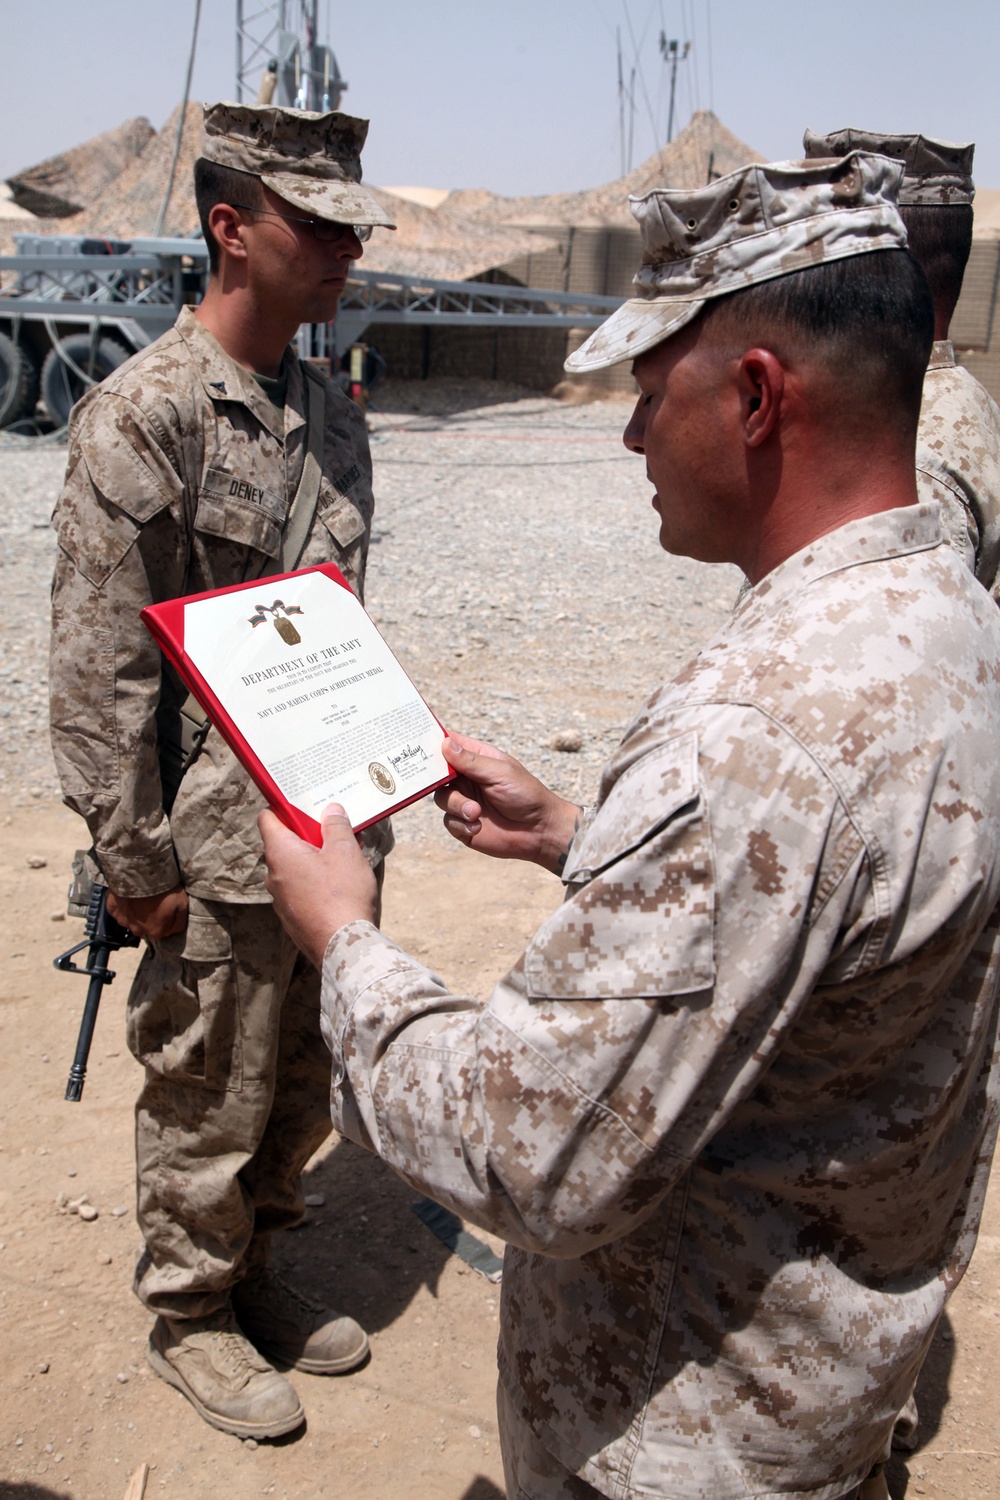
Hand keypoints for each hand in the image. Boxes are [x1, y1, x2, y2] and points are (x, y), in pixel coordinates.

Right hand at [106, 884, 187, 940]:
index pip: (164, 930)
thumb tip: (174, 929)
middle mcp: (138, 931)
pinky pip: (119, 909)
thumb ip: (179, 922)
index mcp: (156, 931)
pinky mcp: (112, 909)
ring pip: (132, 918)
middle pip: (146, 925)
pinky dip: (123, 903)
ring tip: (141, 896)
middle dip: (150, 916)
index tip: (166, 906)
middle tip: (153, 900)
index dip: (167, 918)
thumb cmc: (163, 889)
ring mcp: (123, 920)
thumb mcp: (181, 905)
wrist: (140, 874)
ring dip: (136, 910)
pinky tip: (128, 894)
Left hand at [259, 804, 377, 968]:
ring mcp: (281, 899)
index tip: (302, 803)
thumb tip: (331, 811)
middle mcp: (274, 875)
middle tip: (335, 830)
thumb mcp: (345, 852)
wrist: (343, 947)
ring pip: (295, 868)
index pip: (267, 819)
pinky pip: (301, 889)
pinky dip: (317, 881)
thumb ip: (336, 827)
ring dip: (316, 859)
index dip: (283, 807)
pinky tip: (342, 883)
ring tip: (345, 857)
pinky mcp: (293, 917)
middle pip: (285, 843)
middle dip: (309, 835)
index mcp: (280, 854)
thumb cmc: (342, 896)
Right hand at [434, 732, 583, 873]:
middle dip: (435, 779)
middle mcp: (466, 778)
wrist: (538, 831)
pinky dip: (461, 824)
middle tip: (440, 781)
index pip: (449, 745)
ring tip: (476, 812)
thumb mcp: (500, 773)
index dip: (433, 742)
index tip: (416, 741)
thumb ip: (471, 761)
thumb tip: (445, 743)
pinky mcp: (463, 823)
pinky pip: (448, 821)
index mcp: (476, 759)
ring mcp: (463, 800)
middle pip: (437, 773)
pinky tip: (478, 826)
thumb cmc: (526, 794)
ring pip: (441, 798)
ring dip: (457, 805)